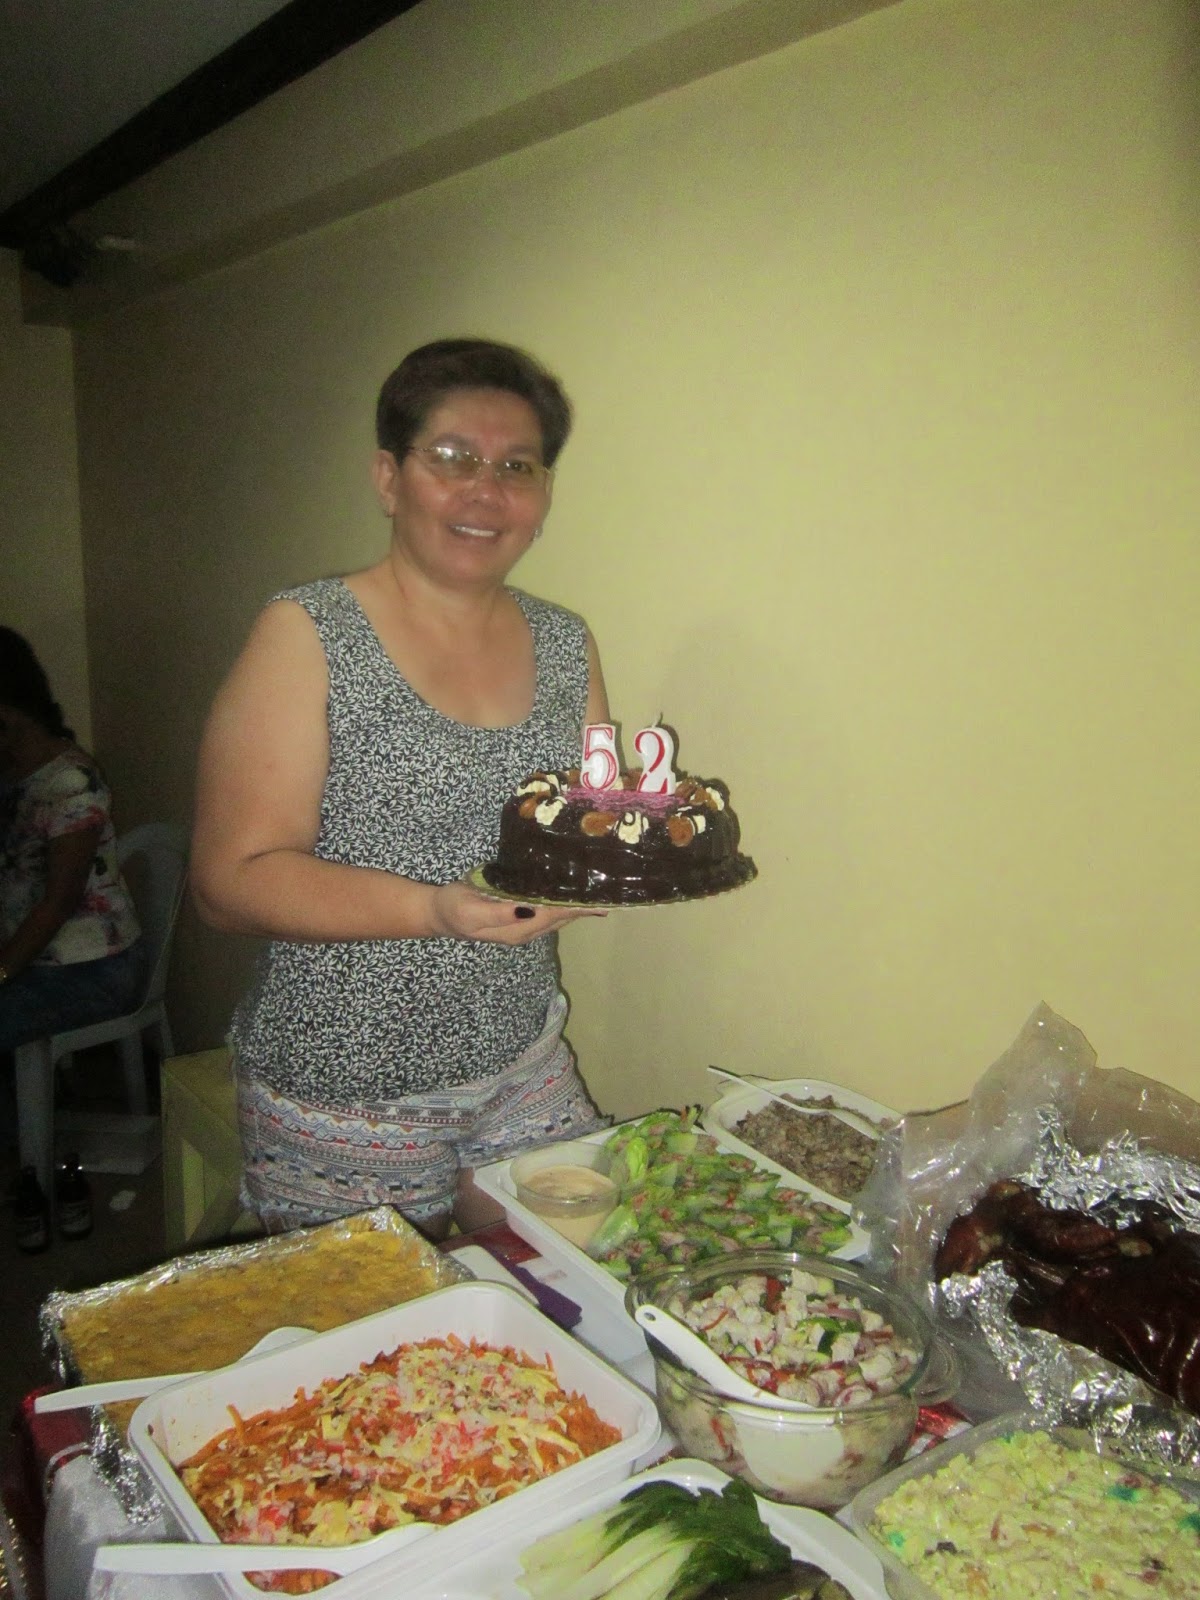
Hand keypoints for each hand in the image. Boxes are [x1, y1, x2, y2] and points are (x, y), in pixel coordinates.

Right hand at [429, 880, 605, 943]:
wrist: (438, 914)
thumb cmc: (454, 909)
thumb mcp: (472, 911)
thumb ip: (500, 912)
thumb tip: (528, 909)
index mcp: (517, 928)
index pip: (554, 915)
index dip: (576, 908)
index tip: (598, 899)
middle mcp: (526, 930)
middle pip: (562, 918)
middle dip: (584, 909)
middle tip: (610, 894)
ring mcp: (523, 926)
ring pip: (557, 917)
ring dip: (577, 908)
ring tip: (599, 896)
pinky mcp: (519, 917)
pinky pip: (548, 911)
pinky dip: (563, 904)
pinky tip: (571, 895)